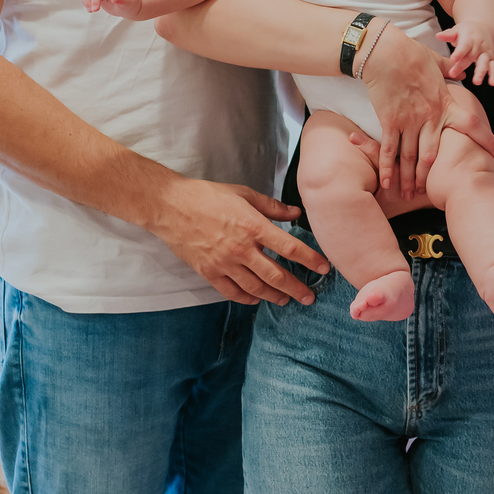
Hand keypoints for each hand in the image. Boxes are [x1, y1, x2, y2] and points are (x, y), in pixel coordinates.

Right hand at [151, 176, 327, 305]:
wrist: (169, 206)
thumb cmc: (207, 196)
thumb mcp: (243, 194)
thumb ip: (272, 207)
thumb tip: (296, 214)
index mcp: (253, 226)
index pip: (289, 248)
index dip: (310, 260)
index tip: (324, 268)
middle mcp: (241, 249)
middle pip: (276, 275)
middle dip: (297, 288)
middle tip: (310, 297)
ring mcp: (224, 263)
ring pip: (256, 287)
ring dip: (275, 296)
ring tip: (287, 300)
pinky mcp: (208, 272)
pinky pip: (232, 292)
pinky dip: (247, 298)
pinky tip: (257, 298)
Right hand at [359, 24, 493, 196]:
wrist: (386, 52)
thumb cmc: (411, 54)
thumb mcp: (437, 63)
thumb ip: (450, 70)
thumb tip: (461, 72)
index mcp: (445, 103)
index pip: (472, 124)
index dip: (487, 140)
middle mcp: (430, 116)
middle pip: (434, 154)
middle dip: (432, 176)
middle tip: (434, 191)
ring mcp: (410, 120)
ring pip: (411, 156)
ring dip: (410, 178)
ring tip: (409, 195)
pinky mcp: (391, 121)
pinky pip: (390, 149)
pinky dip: (389, 168)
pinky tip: (388, 183)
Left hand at [437, 23, 493, 86]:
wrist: (484, 29)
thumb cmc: (467, 32)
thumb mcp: (457, 30)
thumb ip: (448, 35)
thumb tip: (438, 35)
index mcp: (469, 38)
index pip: (464, 46)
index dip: (459, 53)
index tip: (453, 59)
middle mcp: (479, 46)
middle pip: (471, 56)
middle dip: (462, 66)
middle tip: (453, 74)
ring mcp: (485, 53)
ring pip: (484, 62)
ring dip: (481, 72)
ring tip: (477, 82)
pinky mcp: (491, 59)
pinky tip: (492, 83)